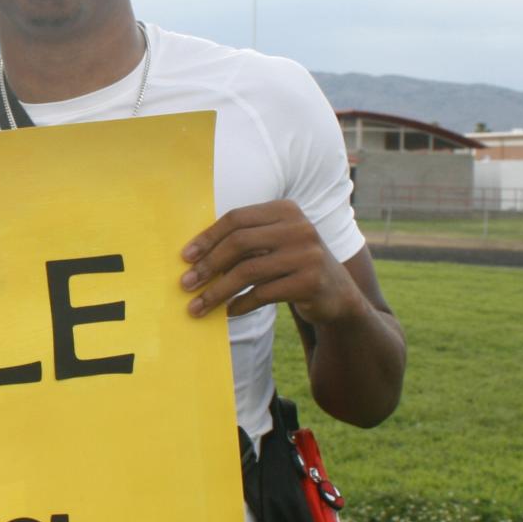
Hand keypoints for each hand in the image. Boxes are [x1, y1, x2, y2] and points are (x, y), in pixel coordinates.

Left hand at [180, 200, 369, 324]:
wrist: (337, 295)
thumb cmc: (293, 266)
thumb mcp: (274, 244)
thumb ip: (245, 241)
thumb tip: (194, 256)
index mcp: (286, 210)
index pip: (237, 218)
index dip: (208, 237)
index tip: (185, 257)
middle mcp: (299, 227)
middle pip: (239, 243)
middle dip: (208, 265)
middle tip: (186, 284)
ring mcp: (307, 254)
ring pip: (248, 272)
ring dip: (217, 291)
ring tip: (197, 307)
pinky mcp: (310, 282)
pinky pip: (263, 294)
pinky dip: (240, 304)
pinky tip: (228, 312)